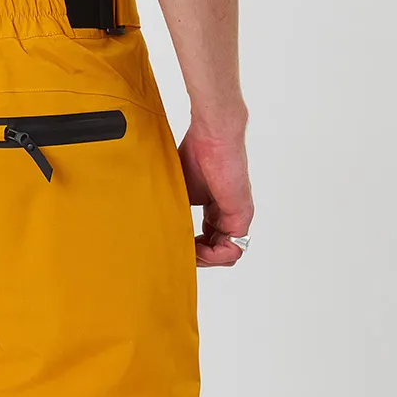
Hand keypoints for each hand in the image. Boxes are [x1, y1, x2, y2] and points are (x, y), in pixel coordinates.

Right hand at [178, 127, 253, 268]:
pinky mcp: (241, 215)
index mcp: (215, 210)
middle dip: (197, 258)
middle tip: (179, 253)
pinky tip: (196, 248)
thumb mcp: (179, 191)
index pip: (207, 242)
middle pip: (217, 252)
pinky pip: (232, 249)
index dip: (191, 249)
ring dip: (205, 259)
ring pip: (226, 254)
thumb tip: (155, 230)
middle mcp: (228, 215)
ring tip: (187, 252)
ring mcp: (237, 217)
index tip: (174, 245)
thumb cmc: (196, 154)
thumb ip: (175, 211)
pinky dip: (213, 255)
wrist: (211, 136)